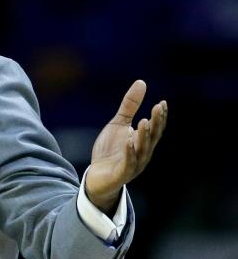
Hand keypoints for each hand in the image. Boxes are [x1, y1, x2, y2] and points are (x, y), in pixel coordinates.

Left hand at [85, 79, 167, 213]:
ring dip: (144, 136)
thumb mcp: (118, 124)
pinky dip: (130, 152)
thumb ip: (129, 106)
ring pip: (142, 149)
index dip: (160, 117)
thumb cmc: (110, 151)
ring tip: (144, 121)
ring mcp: (134, 164)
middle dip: (156, 123)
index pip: (156, 128)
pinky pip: (128, 163)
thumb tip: (141, 82)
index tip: (162, 103)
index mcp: (143, 142)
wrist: (96, 176)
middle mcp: (142, 153)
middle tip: (158, 107)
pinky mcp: (122, 173)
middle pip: (152, 137)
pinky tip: (129, 140)